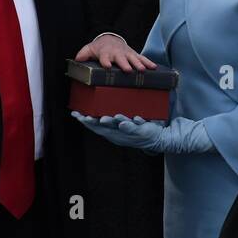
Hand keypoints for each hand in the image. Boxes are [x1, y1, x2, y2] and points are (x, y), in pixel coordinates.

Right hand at [71, 113, 211, 155]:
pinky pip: (134, 128)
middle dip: (91, 123)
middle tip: (81, 116)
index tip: (75, 114)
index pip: (96, 128)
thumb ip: (118, 114)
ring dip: (109, 123)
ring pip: (117, 129)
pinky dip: (128, 124)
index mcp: (114, 133)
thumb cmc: (143, 128)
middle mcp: (120, 135)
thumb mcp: (128, 121)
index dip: (85, 121)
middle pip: (102, 130)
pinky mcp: (142, 132)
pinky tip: (122, 120)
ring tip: (101, 119)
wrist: (162, 138)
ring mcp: (131, 134)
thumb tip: (109, 99)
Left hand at [75, 33, 156, 70]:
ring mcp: (126, 53)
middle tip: (128, 70)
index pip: (105, 57)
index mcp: (105, 53)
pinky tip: (154, 67)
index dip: (105, 61)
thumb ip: (83, 54)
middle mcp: (117, 53)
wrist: (110, 38)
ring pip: (133, 58)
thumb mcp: (89, 49)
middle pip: (121, 59)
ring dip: (138, 64)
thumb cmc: (99, 48)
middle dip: (125, 64)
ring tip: (143, 70)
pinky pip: (142, 58)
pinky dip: (148, 62)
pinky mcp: (134, 54)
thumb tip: (77, 59)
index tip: (106, 66)